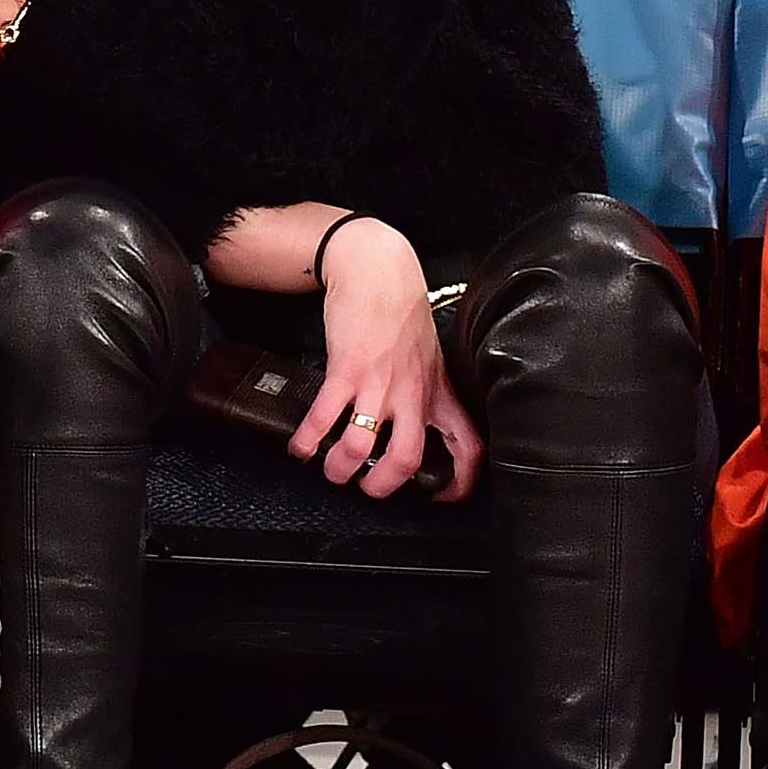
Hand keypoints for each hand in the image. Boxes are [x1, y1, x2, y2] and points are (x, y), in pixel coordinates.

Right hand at [290, 220, 482, 503]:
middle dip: (381, 485)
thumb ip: (425, 390)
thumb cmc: (400, 311)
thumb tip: (414, 421)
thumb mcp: (428, 356)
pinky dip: (307, 441)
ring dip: (338, 467)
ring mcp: (379, 383)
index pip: (467, 446)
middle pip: (407, 459)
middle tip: (365, 486)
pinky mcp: (346, 370)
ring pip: (360, 446)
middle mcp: (412, 393)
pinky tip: (300, 446)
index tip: (441, 496)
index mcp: (437, 392)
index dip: (459, 483)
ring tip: (328, 468)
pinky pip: (324, 418)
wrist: (378, 272)